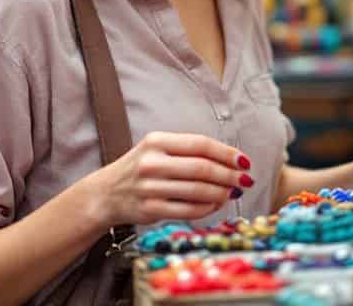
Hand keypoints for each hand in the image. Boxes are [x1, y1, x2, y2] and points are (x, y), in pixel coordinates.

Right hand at [83, 132, 251, 227]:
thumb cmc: (141, 168)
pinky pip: (188, 211)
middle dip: (229, 175)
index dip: (226, 153)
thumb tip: (231, 162)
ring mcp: (150, 188)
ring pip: (198, 191)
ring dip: (221, 193)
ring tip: (232, 192)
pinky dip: (207, 208)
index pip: (200, 144)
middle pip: (202, 168)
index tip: (244, 161)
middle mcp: (152, 163)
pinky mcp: (150, 210)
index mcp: (156, 141)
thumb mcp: (158, 149)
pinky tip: (215, 204)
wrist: (106, 193)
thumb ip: (189, 152)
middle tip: (246, 180)